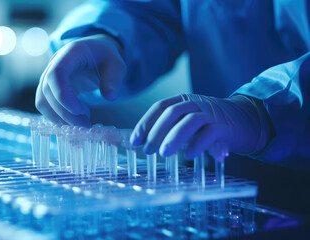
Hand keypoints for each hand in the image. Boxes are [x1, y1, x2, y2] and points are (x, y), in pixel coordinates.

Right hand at [35, 34, 125, 126]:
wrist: (96, 54)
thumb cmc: (106, 57)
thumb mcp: (117, 64)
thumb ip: (114, 78)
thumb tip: (109, 97)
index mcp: (70, 53)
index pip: (56, 74)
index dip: (63, 95)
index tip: (78, 111)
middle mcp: (54, 63)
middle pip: (48, 90)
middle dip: (64, 112)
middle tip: (85, 125)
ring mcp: (49, 76)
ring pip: (43, 100)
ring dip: (59, 117)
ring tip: (82, 124)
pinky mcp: (50, 88)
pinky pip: (46, 105)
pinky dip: (58, 117)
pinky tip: (77, 120)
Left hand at [130, 94, 266, 158]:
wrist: (247, 121)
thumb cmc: (210, 125)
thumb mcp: (188, 124)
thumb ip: (170, 130)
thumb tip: (144, 144)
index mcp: (184, 101)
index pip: (160, 107)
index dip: (145, 123)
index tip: (135, 141)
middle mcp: (196, 103)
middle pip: (172, 112)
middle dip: (156, 131)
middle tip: (148, 150)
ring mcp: (212, 114)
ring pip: (191, 120)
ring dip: (174, 137)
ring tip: (164, 153)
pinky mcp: (227, 127)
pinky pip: (211, 132)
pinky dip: (198, 143)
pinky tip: (189, 155)